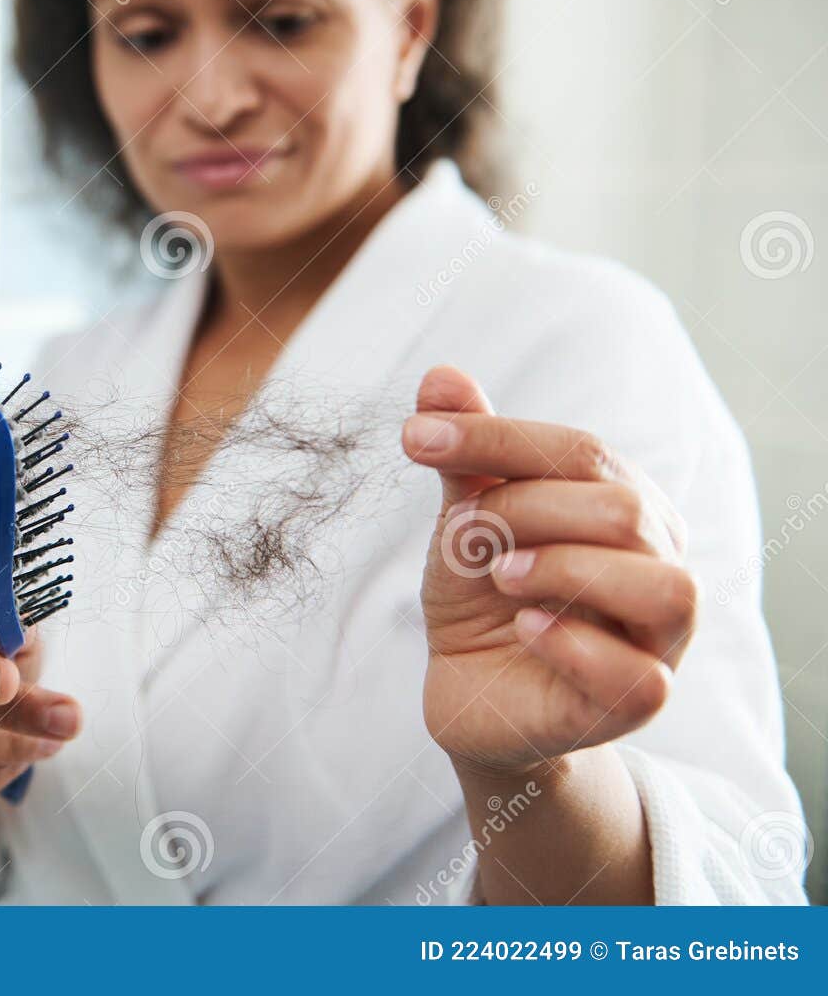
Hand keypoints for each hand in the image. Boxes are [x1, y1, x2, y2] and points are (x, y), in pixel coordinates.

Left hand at [404, 366, 694, 776]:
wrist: (470, 690)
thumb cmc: (481, 595)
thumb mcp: (466, 518)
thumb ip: (467, 456)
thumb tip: (440, 375)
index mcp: (628, 506)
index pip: (581, 452)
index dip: (495, 438)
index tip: (414, 438)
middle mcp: (659, 565)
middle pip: (623, 510)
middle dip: (528, 507)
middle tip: (463, 531)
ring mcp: (658, 640)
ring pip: (664, 587)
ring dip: (568, 569)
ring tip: (499, 573)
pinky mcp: (636, 703)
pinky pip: (641, 677)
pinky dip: (576, 644)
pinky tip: (524, 628)